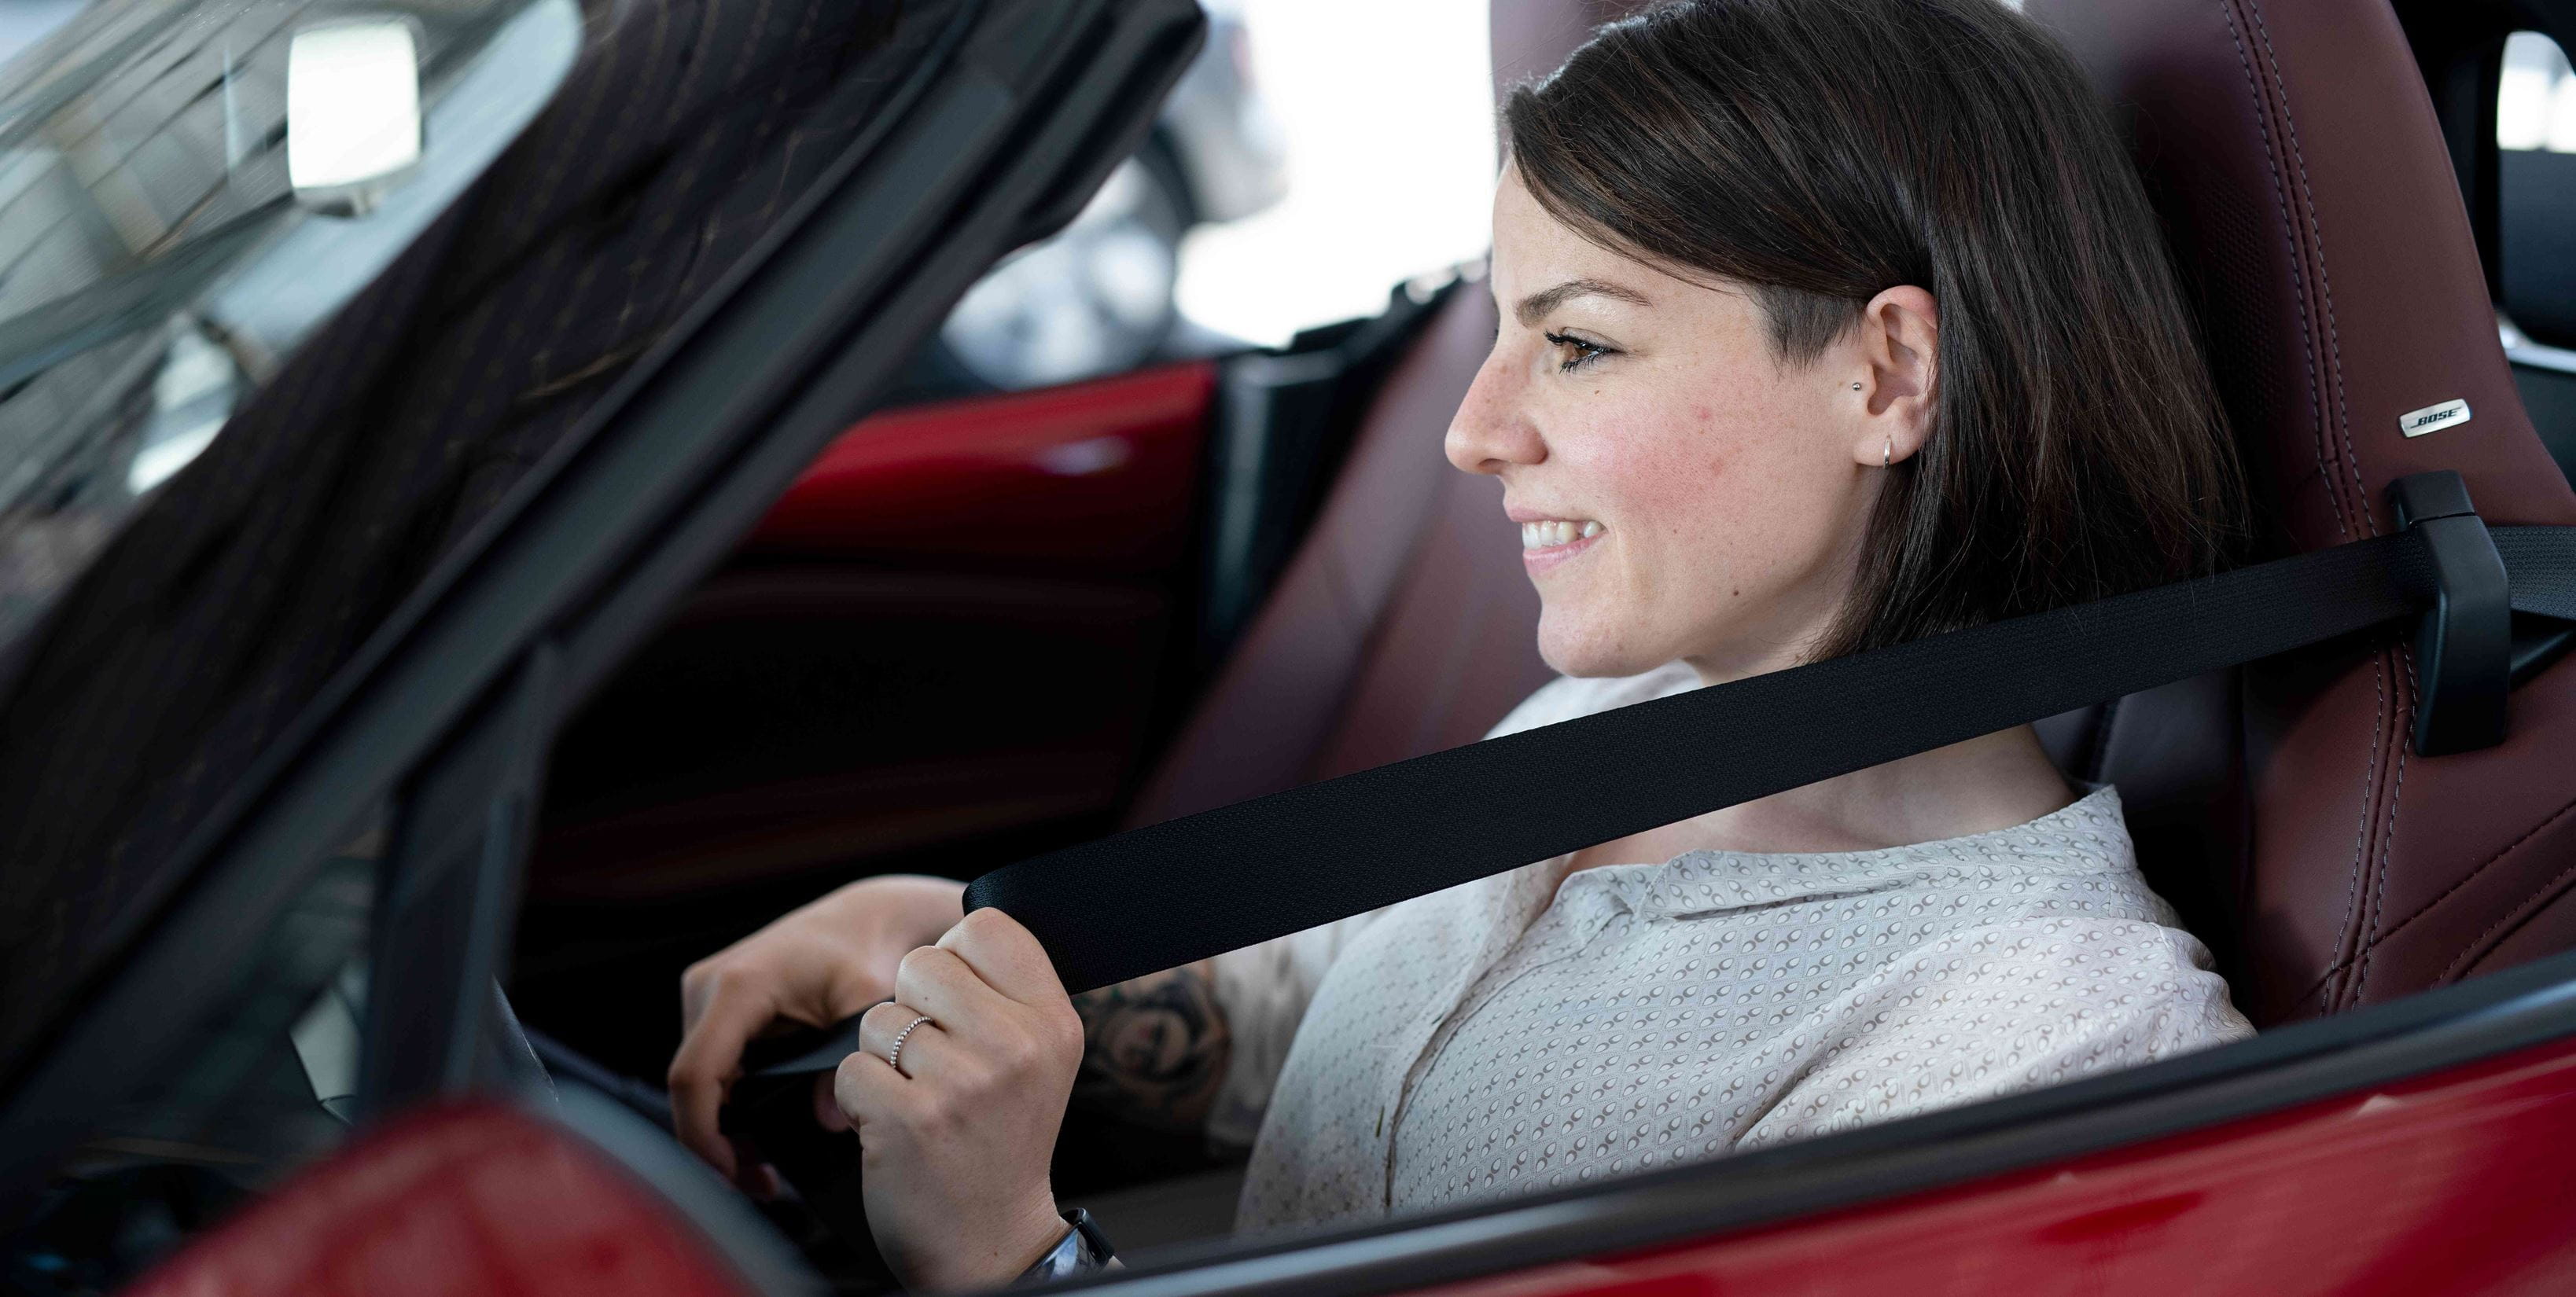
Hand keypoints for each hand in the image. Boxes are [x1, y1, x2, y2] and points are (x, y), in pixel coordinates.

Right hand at [670, 874, 964, 1185]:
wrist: (862, 922)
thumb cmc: (865, 957)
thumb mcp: (866, 1006)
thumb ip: (845, 1062)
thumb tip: (827, 1122)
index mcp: (738, 987)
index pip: (694, 1075)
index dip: (704, 1135)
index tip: (737, 1173)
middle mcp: (707, 988)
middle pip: (691, 1087)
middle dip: (718, 1142)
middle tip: (762, 1184)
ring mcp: (704, 997)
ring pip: (697, 1082)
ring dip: (722, 1126)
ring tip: (763, 1169)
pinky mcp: (711, 1008)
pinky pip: (709, 1068)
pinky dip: (729, 1104)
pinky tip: (759, 1133)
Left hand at [835, 908, 1083, 1292]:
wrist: (990, 1242)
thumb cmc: (1001, 1141)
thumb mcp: (1037, 1061)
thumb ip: (1006, 996)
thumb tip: (957, 932)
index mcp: (1053, 1021)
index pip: (986, 925)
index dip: (954, 957)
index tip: (957, 1004)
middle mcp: (1017, 1046)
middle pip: (922, 963)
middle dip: (910, 1008)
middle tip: (933, 1061)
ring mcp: (963, 1083)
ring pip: (878, 1018)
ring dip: (882, 1058)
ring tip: (918, 1098)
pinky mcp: (909, 1120)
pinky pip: (849, 1069)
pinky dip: (857, 1099)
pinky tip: (893, 1127)